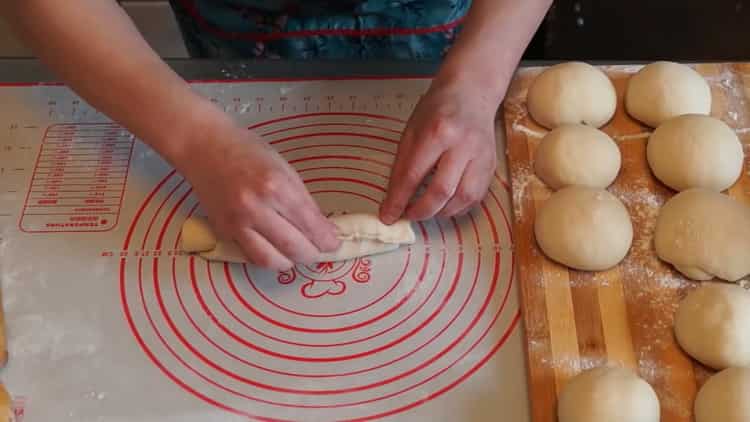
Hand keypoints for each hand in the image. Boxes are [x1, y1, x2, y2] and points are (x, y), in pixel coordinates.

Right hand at [176, 119, 339, 269]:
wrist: (203, 146)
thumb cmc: (246, 151)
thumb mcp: (284, 168)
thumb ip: (303, 200)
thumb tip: (322, 228)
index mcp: (276, 187)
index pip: (310, 225)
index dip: (326, 240)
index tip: (334, 244)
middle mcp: (256, 207)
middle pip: (294, 248)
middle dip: (312, 254)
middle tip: (318, 250)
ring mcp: (237, 222)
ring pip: (271, 260)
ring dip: (289, 261)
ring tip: (296, 253)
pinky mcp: (223, 231)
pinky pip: (251, 255)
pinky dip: (267, 257)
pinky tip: (275, 248)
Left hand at [380, 78, 498, 222]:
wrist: (472, 91)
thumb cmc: (438, 108)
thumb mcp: (412, 130)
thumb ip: (403, 164)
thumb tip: (393, 199)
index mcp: (438, 132)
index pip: (414, 175)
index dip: (399, 200)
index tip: (388, 215)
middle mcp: (463, 145)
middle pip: (441, 191)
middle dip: (421, 211)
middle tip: (408, 215)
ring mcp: (481, 156)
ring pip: (463, 198)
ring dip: (442, 212)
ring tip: (428, 210)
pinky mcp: (491, 164)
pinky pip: (476, 197)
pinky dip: (459, 207)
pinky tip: (446, 204)